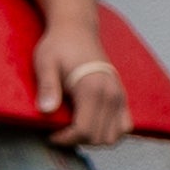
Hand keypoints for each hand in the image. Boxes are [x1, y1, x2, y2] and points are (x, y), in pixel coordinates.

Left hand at [31, 9, 132, 153]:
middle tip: (59, 130)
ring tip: (74, 128)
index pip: (84, 131)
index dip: (65, 139)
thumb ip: (47, 86)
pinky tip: (92, 125)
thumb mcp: (45, 62)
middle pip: (98, 138)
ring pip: (113, 137)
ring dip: (93, 139)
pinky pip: (125, 128)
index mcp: (92, 88)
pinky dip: (110, 133)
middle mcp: (111, 94)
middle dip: (76, 140)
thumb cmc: (58, 45)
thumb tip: (46, 111)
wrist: (77, 29)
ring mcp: (120, 96)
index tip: (50, 135)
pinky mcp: (123, 96)